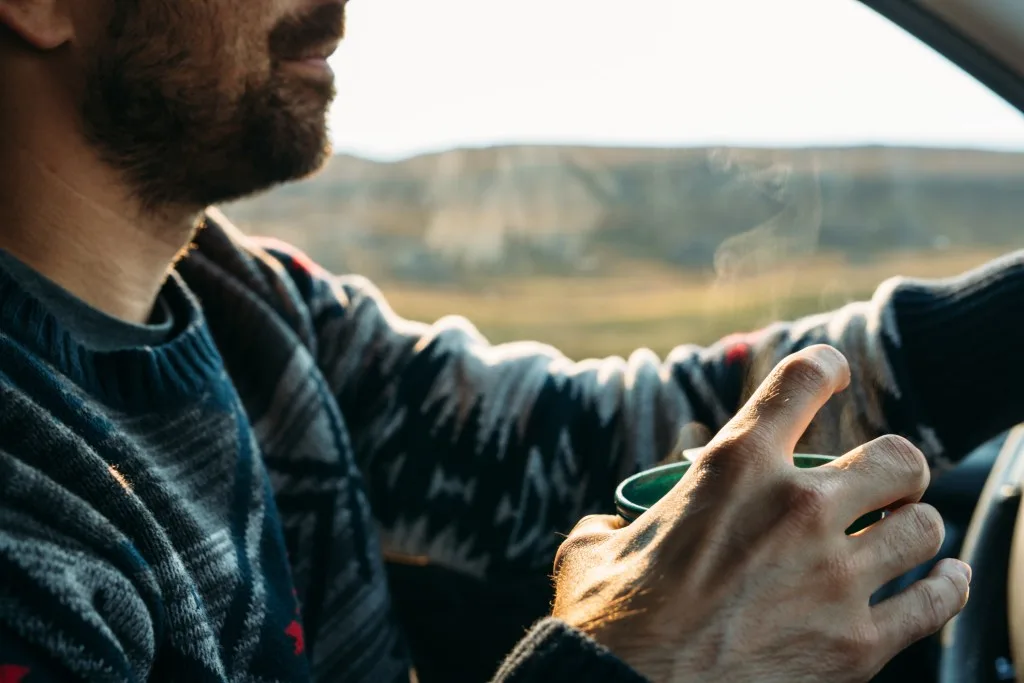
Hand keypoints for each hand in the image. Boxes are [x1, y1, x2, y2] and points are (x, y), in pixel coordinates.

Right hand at [551, 345, 969, 682]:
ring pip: (923, 526)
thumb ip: (613, 525)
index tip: (833, 373)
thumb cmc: (609, 622)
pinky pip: (936, 602)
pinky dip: (945, 586)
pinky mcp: (859, 644)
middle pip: (896, 457)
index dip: (826, 367)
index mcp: (734, 466)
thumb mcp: (592, 550)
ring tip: (903, 534)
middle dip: (893, 467)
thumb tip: (609, 532)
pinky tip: (943, 580)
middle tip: (878, 484)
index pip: (804, 381)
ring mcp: (835, 575)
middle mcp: (797, 508)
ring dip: (913, 526)